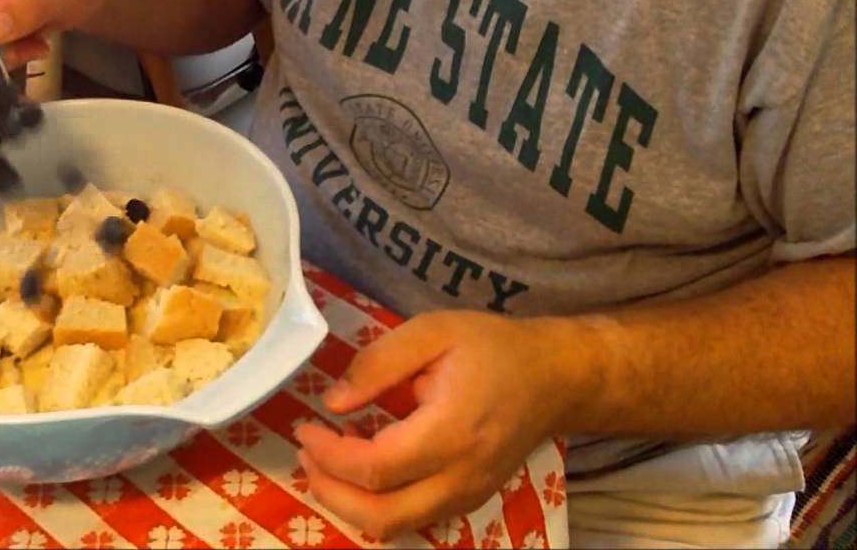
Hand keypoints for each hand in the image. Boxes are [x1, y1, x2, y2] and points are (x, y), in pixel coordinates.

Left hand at [295, 310, 580, 539]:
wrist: (555, 378)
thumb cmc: (493, 348)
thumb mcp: (433, 332)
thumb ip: (377, 364)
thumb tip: (333, 402)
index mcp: (451, 432)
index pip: (375, 467)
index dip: (329, 455)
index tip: (305, 427)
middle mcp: (460, 477)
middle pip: (381, 515)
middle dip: (330, 492)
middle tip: (306, 455)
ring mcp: (467, 496)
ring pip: (395, 527)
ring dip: (350, 505)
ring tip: (326, 464)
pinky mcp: (468, 501)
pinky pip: (412, 520)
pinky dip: (376, 506)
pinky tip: (361, 471)